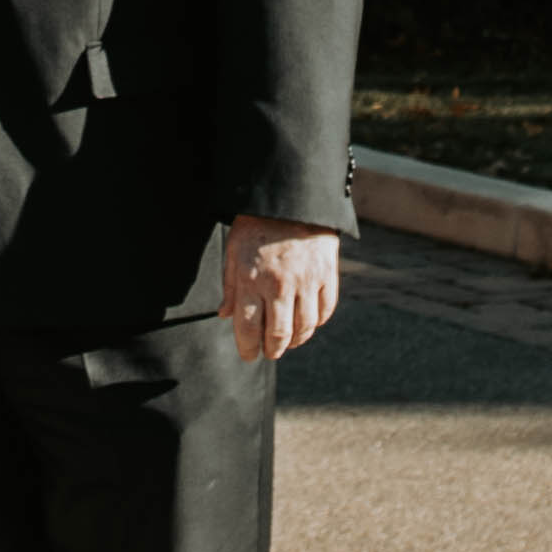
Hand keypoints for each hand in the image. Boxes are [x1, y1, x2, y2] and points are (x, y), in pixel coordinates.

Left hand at [222, 215, 340, 368]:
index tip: (249, 354)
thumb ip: (230, 286)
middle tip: (269, 352)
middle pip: (278, 334)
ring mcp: (306, 280)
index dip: (248, 348)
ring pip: (304, 327)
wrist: (291, 198)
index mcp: (251, 279)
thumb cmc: (257, 225)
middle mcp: (279, 284)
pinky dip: (316, 322)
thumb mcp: (234, 251)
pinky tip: (307, 322)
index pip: (248, 328)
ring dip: (295, 341)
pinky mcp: (326, 274)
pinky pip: (325, 310)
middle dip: (272, 350)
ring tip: (288, 341)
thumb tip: (225, 315)